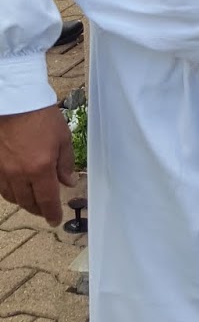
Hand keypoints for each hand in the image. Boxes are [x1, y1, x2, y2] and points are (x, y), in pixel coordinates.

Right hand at [0, 106, 77, 224]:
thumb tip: (69, 183)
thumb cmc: (42, 117)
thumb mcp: (62, 138)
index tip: (55, 220)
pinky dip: (11, 193)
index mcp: (40, 169)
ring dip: (24, 203)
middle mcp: (20, 174)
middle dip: (39, 210)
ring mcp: (3, 170)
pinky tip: (17, 190)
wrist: (15, 101)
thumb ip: (65, 164)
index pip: (47, 200)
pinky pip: (2, 187)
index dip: (52, 213)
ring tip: (33, 202)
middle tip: (46, 211)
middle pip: (28, 202)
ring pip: (13, 197)